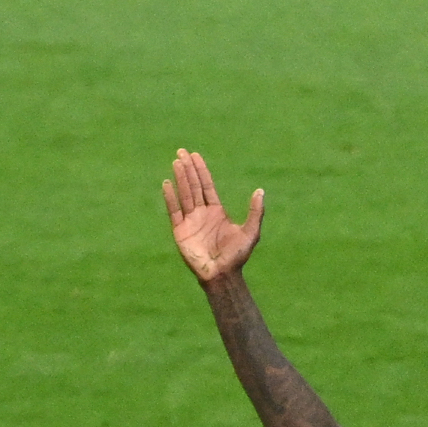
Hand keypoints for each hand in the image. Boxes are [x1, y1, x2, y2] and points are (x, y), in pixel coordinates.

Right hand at [162, 148, 263, 284]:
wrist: (222, 275)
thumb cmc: (237, 256)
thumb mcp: (251, 232)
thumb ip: (256, 212)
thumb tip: (260, 191)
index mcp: (216, 211)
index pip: (206, 186)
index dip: (201, 170)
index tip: (195, 156)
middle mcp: (202, 214)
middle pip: (194, 186)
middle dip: (188, 169)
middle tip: (181, 152)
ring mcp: (190, 222)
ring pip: (184, 194)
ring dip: (180, 178)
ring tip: (176, 162)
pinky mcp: (180, 232)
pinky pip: (174, 211)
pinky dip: (170, 198)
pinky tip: (167, 184)